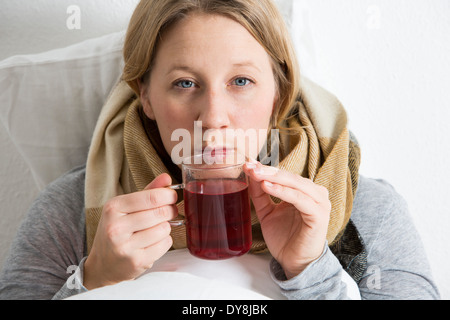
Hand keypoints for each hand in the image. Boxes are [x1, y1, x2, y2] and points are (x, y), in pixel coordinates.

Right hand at [83, 174, 177, 288]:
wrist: (103, 264)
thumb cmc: (117, 231)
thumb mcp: (125, 207)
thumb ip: (148, 191)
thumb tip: (166, 177)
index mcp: (113, 207)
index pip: (152, 197)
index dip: (168, 195)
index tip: (171, 197)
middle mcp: (116, 227)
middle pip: (161, 212)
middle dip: (170, 210)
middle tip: (169, 212)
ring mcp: (126, 246)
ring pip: (164, 229)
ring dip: (166, 228)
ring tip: (155, 229)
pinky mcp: (137, 261)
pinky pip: (165, 244)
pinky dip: (164, 241)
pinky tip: (153, 242)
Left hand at [244, 161, 330, 278]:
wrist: (294, 263)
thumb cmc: (284, 238)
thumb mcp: (267, 212)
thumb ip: (260, 194)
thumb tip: (251, 174)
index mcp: (303, 191)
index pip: (283, 174)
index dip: (265, 168)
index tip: (247, 164)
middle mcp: (314, 194)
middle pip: (289, 176)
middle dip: (267, 170)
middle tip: (250, 166)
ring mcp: (318, 203)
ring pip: (295, 184)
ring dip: (275, 178)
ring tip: (257, 175)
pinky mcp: (319, 215)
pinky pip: (300, 199)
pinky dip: (284, 192)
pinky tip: (268, 187)